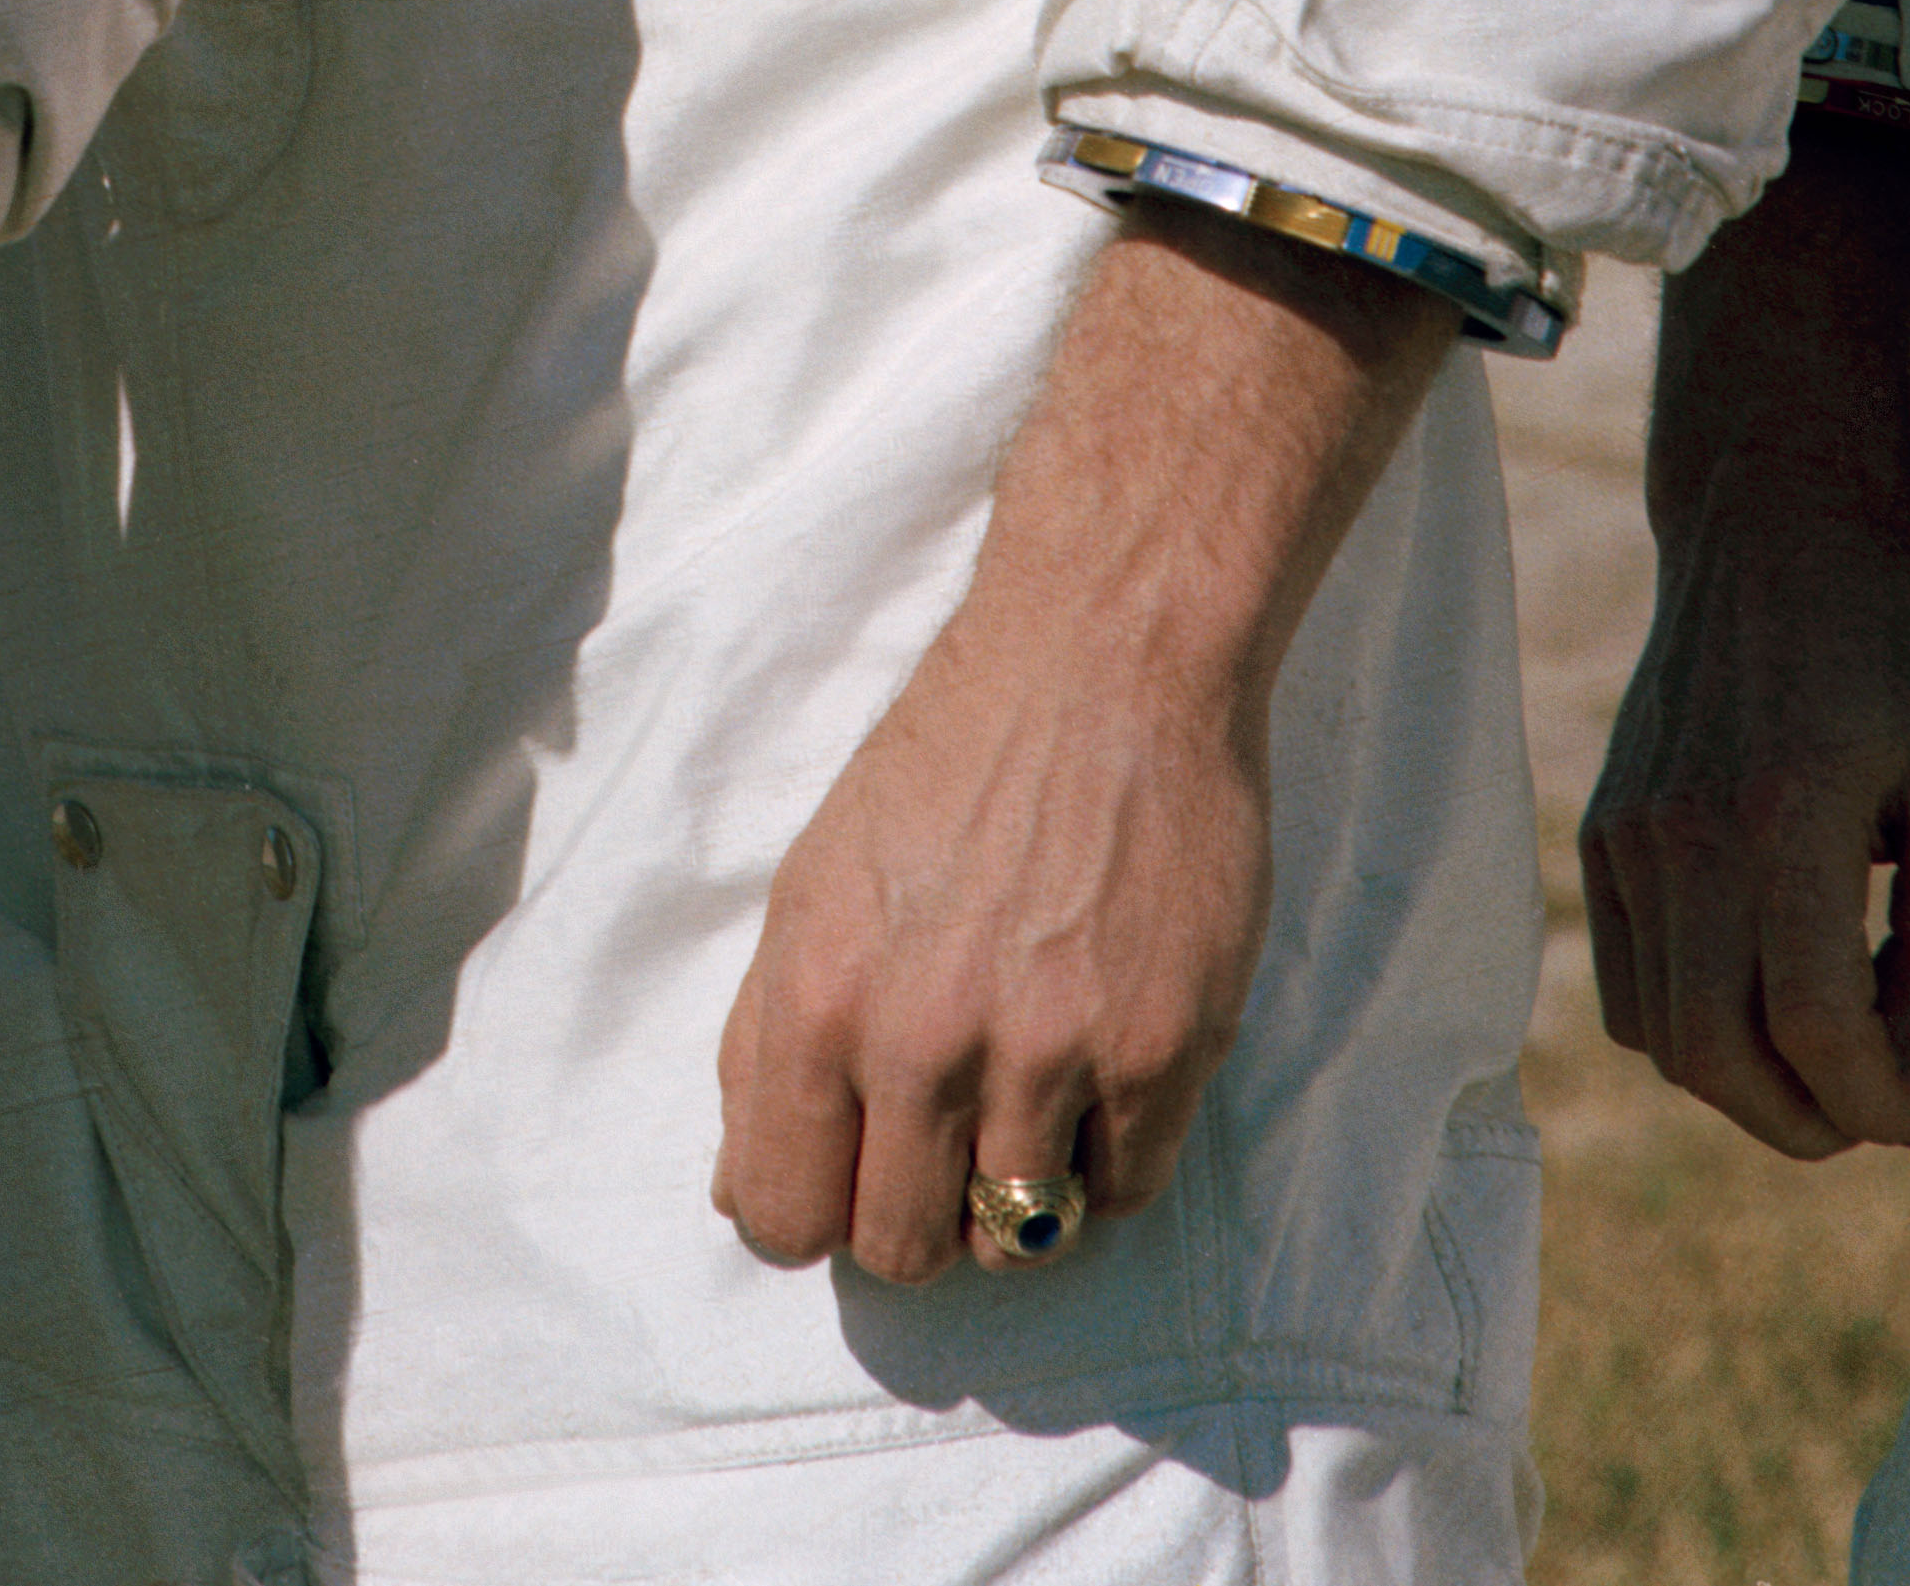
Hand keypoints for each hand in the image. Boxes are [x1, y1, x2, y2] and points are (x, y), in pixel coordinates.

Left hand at [710, 196, 1450, 1283]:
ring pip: (1017, 1240)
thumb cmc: (949, 766)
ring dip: (1018, 1192)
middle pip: (902, 1250)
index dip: (812, 1213)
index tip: (849, 1177)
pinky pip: (1125, 1193)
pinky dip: (1108, 1159)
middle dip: (918, 1216)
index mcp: (817, 999)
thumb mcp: (813, 886)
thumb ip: (768, 1045)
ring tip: (1030, 1096)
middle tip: (947, 1141)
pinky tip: (1101, 1075)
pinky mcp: (1161, 1048)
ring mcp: (1048, 1052)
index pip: (780, 1216)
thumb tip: (748, 1197)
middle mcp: (923, 1040)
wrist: (1104, 658)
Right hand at [1587, 118, 1909, 1156]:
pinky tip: (1764, 996)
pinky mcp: (1603, 833)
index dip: (1884, 1108)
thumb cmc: (1891, 651)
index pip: (1819, 1032)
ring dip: (1749, 1088)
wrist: (1771, 527)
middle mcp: (1687, 834)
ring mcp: (1628, 835)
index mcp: (1792, 816)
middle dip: (1811, 1123)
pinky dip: (1692, 1033)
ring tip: (1829, 1058)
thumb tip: (1900, 1055)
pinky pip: (1630, 989)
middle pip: (1721, 1061)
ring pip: (1664, 1039)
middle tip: (1878, 1112)